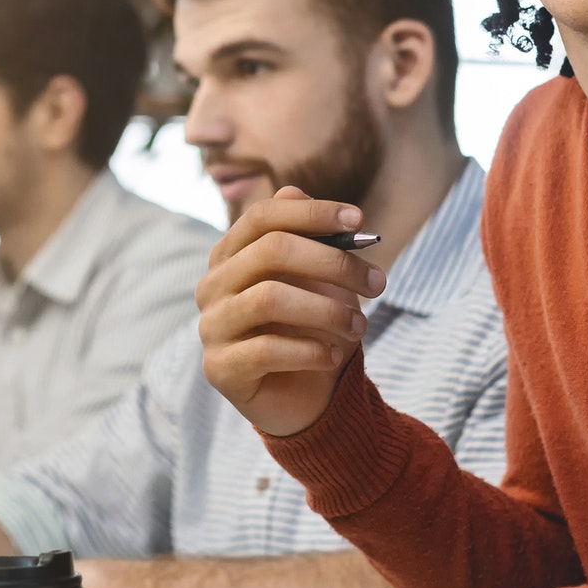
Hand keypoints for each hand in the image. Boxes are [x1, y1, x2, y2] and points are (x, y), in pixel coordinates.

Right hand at [196, 187, 382, 436]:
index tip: (359, 221)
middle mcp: (212, 285)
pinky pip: (266, 350)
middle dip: (333, 262)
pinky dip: (310, 350)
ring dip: (327, 310)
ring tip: (360, 326)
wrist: (304, 396)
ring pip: (269, 299)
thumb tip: (296, 191)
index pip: (263, 217)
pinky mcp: (219, 368)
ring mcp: (211, 327)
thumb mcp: (319, 279)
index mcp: (231, 254)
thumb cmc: (311, 328)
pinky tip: (333, 355)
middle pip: (271, 251)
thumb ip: (308, 237)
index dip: (312, 213)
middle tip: (377, 283)